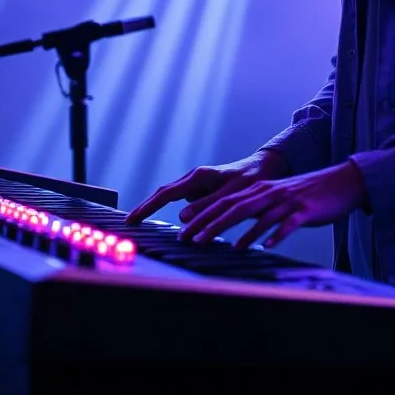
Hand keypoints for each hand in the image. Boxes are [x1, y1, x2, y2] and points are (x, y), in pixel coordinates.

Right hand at [124, 148, 289, 225]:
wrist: (265, 169)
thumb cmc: (251, 180)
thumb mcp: (232, 194)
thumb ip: (208, 205)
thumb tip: (182, 218)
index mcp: (199, 176)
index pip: (166, 193)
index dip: (148, 207)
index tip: (133, 219)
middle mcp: (195, 178)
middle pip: (163, 194)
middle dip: (146, 207)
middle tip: (130, 222)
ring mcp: (197, 184)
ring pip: (173, 199)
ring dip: (159, 210)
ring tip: (142, 223)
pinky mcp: (202, 191)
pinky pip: (185, 203)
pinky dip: (178, 214)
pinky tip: (174, 226)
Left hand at [179, 161, 368, 249]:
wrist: (341, 183)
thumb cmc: (307, 195)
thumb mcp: (277, 199)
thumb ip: (256, 212)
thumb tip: (234, 229)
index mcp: (259, 190)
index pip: (224, 203)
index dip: (203, 216)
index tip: (185, 231)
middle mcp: (269, 193)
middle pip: (234, 208)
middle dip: (209, 224)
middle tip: (190, 239)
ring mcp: (287, 201)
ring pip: (258, 215)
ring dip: (239, 232)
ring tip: (222, 246)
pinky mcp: (305, 210)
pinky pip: (288, 223)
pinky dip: (275, 234)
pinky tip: (265, 246)